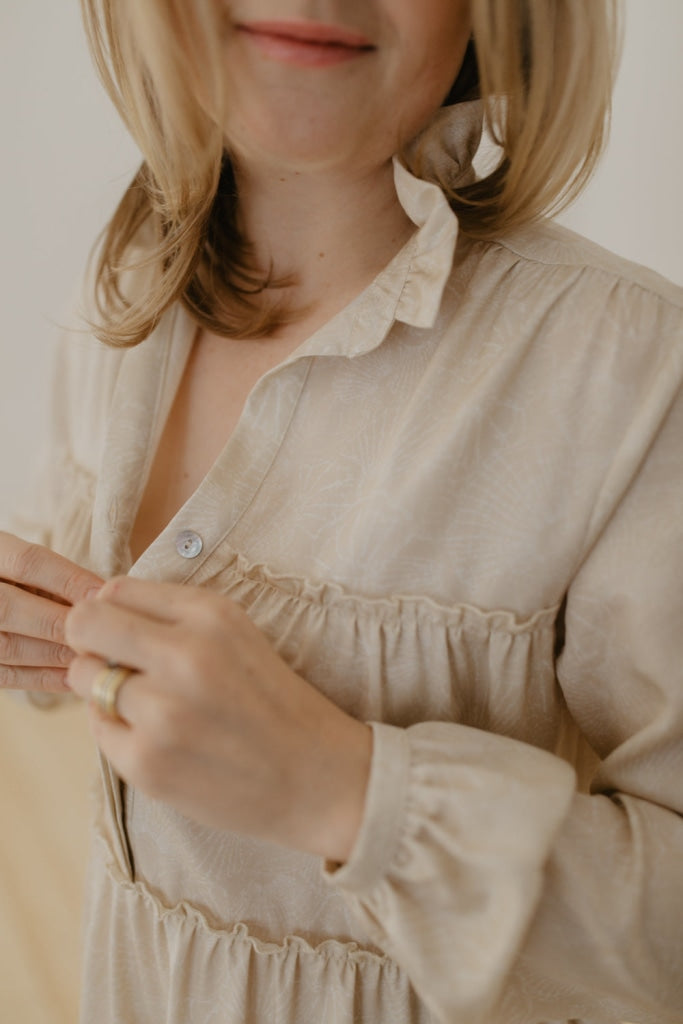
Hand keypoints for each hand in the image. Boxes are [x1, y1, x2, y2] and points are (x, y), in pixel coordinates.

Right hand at [0, 532, 103, 692]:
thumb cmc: (17, 576)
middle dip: (60, 623)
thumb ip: (55, 577)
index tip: (104, 594)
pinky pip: (5, 675)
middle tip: (100, 634)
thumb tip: (103, 599)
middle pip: (10, 607)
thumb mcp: (28, 562)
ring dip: (55, 654)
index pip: (27, 562)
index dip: (68, 579)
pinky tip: (73, 677)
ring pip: (7, 646)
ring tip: (94, 658)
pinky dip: (41, 678)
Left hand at [65, 576, 371, 860]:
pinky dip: (119, 731)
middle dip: (89, 642)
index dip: (111, 612)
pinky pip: (98, 729)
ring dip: (105, 689)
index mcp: (210, 617)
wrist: (314, 777)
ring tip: (150, 705)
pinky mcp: (147, 764)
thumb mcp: (237, 632)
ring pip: (84, 678)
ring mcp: (162, 714)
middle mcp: (184, 657)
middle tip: (117, 664)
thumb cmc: (270, 699)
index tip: (125, 633)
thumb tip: (98, 599)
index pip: (114, 590)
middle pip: (83, 625)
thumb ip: (169, 610)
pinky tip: (161, 739)